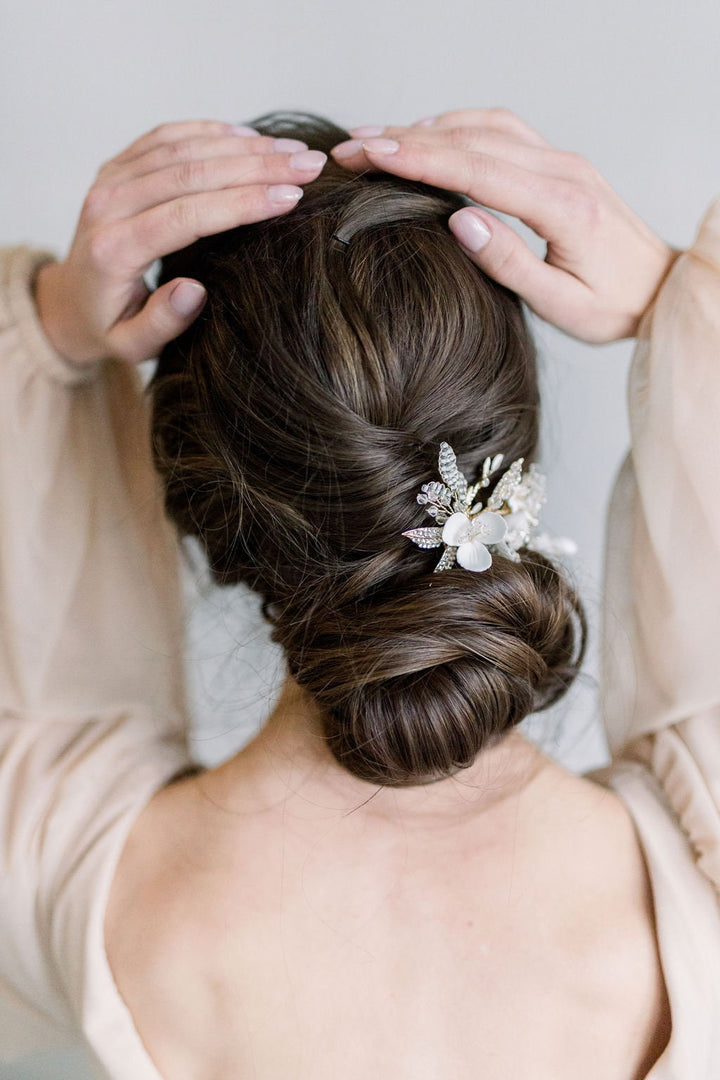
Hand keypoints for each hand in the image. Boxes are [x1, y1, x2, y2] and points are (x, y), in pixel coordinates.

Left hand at [34, 120, 326, 365]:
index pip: (187, 215)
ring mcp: (110, 179)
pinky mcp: (118, 166)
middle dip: (258, 165)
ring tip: (295, 149)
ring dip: (244, 145)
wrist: (68, 303)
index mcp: (114, 250)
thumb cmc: (109, 328)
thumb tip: (196, 291)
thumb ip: (162, 324)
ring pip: (183, 148)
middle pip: (190, 172)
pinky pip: (168, 137)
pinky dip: (212, 131)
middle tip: (312, 164)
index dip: (243, 202)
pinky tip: (252, 136)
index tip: (292, 196)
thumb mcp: (132, 346)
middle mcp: (107, 204)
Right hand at [330, 109, 679, 343]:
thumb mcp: (562, 305)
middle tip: (353, 147)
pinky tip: (428, 136)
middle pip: (473, 141)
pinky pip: (502, 131)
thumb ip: (510, 262)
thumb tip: (460, 220)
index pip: (476, 171)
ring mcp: (562, 161)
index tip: (372, 154)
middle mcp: (563, 171)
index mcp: (563, 206)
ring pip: (484, 127)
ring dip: (427, 129)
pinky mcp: (558, 163)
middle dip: (407, 140)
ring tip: (375, 139)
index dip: (419, 160)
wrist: (659, 289)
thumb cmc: (612, 307)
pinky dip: (458, 128)